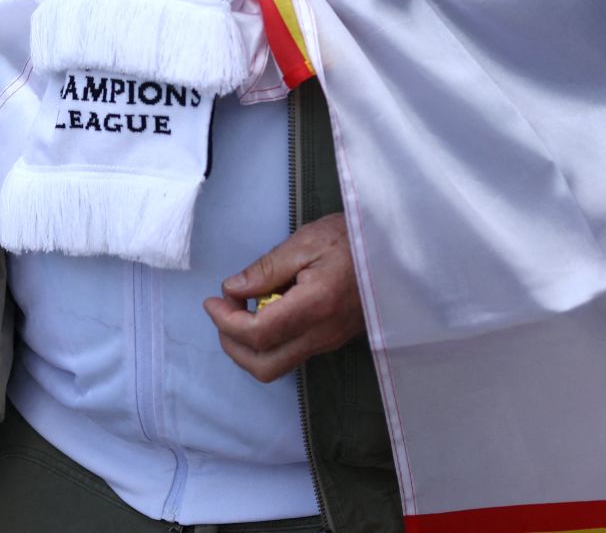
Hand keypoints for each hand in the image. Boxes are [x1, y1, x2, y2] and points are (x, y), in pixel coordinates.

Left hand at [202, 213, 364, 382]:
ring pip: (277, 366)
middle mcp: (322, 334)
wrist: (392, 251)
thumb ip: (266, 269)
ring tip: (240, 309)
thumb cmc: (350, 240)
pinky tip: (265, 309)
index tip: (212, 301)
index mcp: (316, 306)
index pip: (259, 334)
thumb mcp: (305, 242)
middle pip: (264, 366)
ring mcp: (328, 342)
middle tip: (221, 312)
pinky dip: (267, 341)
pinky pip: (291, 354)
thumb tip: (232, 289)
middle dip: (232, 345)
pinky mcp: (331, 341)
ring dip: (248, 346)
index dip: (226, 323)